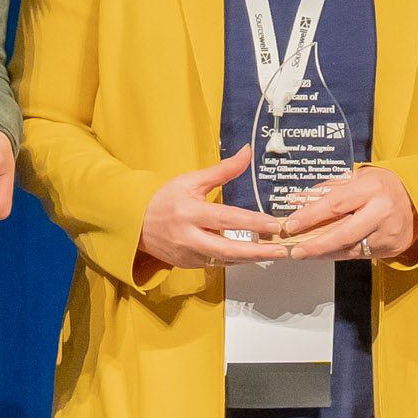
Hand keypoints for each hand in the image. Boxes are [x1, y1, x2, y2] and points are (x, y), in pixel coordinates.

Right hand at [136, 145, 274, 271]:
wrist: (135, 224)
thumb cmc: (164, 200)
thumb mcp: (191, 181)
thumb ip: (223, 170)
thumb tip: (246, 152)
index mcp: (189, 212)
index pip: (226, 218)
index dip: (252, 222)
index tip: (274, 225)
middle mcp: (188, 236)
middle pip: (228, 248)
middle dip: (258, 251)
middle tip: (282, 250)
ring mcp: (188, 253)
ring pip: (225, 260)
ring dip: (251, 258)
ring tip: (274, 253)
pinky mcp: (189, 264)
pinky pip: (217, 264)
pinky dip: (236, 260)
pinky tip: (252, 255)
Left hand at [275, 163, 417, 263]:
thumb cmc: (384, 187)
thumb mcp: (357, 179)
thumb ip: (327, 189)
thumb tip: (297, 200)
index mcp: (371, 188)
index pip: (335, 204)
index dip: (310, 216)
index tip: (291, 224)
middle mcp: (382, 211)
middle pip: (343, 233)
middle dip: (316, 244)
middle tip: (296, 250)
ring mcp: (388, 232)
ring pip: (351, 248)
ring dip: (325, 252)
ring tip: (306, 252)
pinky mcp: (391, 247)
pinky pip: (360, 254)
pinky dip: (341, 254)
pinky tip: (327, 252)